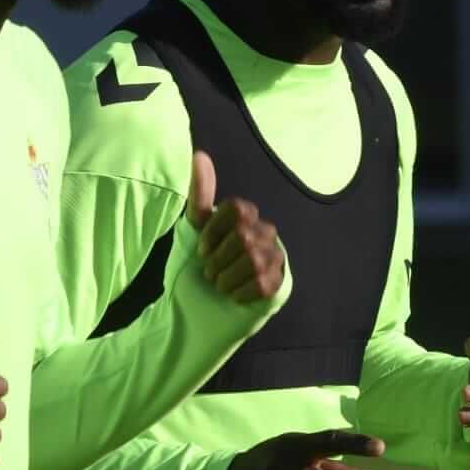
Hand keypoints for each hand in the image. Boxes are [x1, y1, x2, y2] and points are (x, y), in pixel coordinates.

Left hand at [186, 149, 284, 302]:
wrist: (193, 314)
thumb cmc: (192, 271)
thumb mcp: (190, 231)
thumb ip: (200, 194)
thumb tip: (199, 155)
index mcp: (245, 218)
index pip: (238, 209)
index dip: (215, 231)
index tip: (201, 248)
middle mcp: (265, 233)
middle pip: (244, 235)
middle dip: (218, 259)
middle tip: (209, 272)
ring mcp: (275, 259)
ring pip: (254, 259)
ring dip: (227, 277)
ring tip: (219, 285)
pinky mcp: (279, 285)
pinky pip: (262, 282)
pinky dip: (239, 292)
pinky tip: (233, 296)